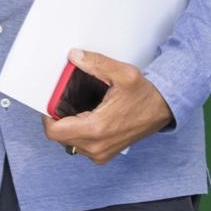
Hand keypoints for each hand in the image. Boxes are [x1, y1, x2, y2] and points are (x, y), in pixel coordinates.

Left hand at [44, 48, 173, 163]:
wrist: (163, 109)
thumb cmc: (144, 94)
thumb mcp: (122, 73)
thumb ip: (96, 63)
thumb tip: (74, 56)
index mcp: (96, 128)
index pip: (54, 131)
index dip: (47, 116)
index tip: (52, 101)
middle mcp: (97, 146)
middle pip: (59, 136)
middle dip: (57, 118)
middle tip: (65, 101)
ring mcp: (101, 153)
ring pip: (68, 142)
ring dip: (67, 126)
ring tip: (77, 109)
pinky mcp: (105, 154)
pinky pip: (80, 146)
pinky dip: (78, 133)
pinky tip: (85, 117)